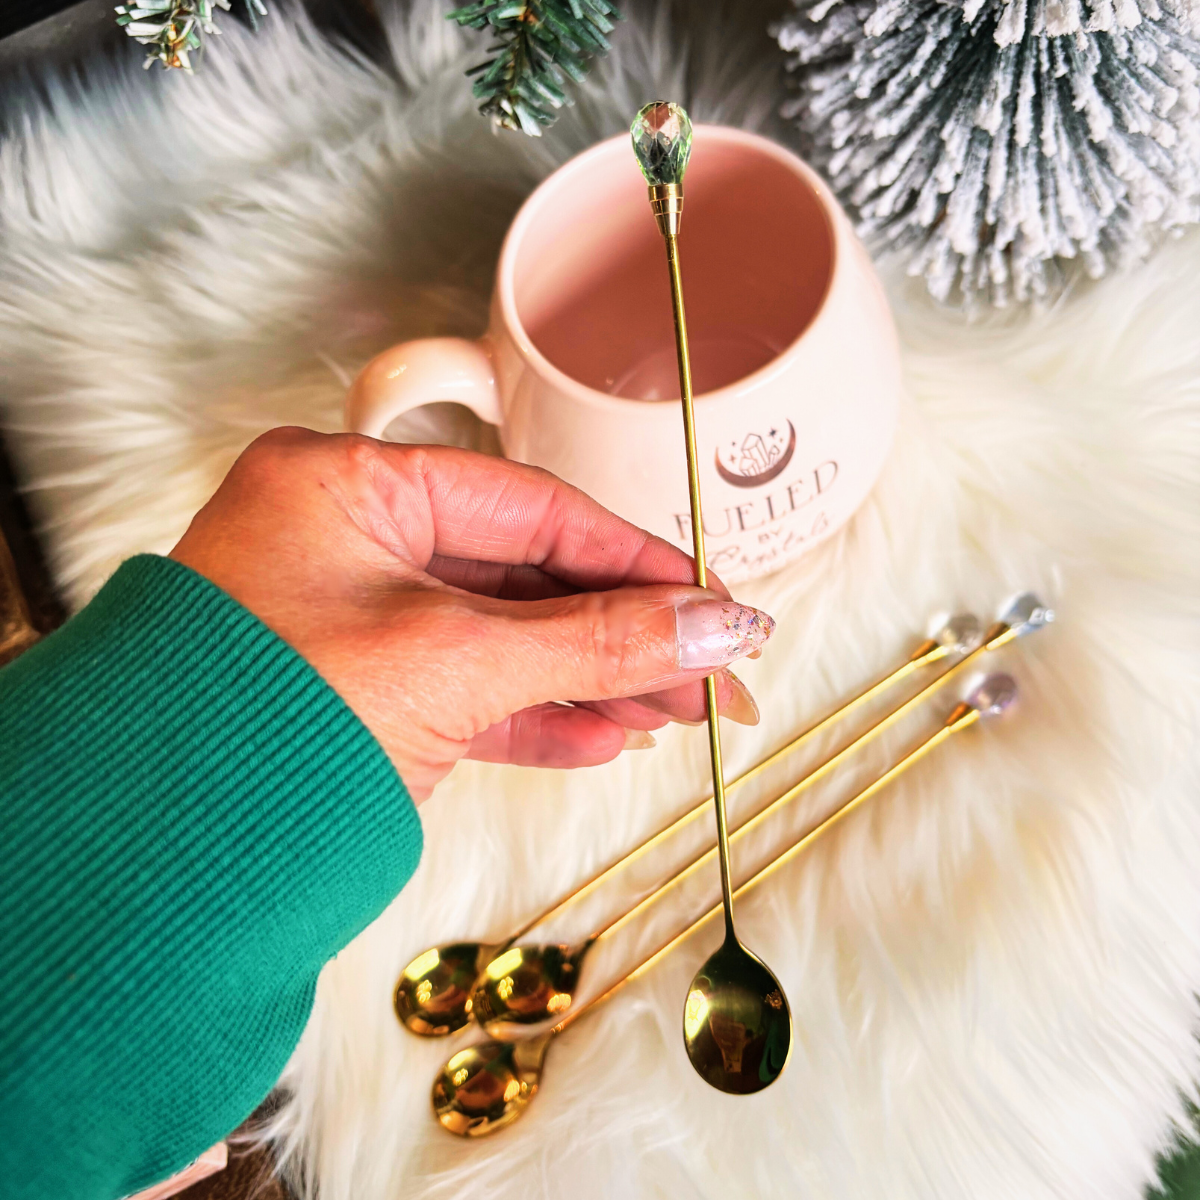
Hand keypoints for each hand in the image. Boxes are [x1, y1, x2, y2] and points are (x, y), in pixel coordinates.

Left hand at [170, 429, 774, 801]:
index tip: (710, 600)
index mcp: (349, 488)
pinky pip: (467, 694)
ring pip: (504, 640)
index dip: (635, 558)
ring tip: (670, 712)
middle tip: (708, 673)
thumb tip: (714, 627)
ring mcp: (353, 622)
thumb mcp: (453, 663)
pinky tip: (602, 734)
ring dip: (591, 679)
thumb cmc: (260, 725)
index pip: (532, 506)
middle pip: (527, 575)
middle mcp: (349, 542)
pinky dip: (535, 718)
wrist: (154, 857)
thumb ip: (595, 640)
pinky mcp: (360, 695)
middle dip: (624, 630)